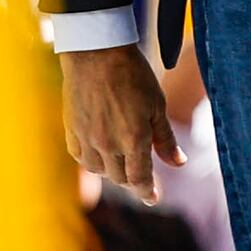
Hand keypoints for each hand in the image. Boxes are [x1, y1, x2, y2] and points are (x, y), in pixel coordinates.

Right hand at [64, 44, 177, 194]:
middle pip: (120, 178)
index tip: (153, 198)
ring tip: (121, 162)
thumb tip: (178, 163)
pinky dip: (92, 161)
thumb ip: (165, 139)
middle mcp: (108, 144)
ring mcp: (87, 138)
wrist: (95, 51)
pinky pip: (80, 157)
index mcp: (133, 139)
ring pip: (99, 170)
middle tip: (141, 177)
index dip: (147, 192)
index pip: (139, 179)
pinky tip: (99, 154)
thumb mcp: (157, 105)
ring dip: (112, 171)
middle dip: (133, 181)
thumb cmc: (132, 74)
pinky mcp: (71, 129)